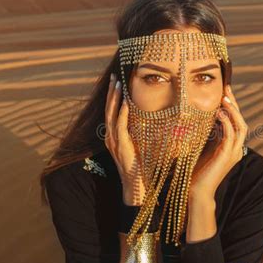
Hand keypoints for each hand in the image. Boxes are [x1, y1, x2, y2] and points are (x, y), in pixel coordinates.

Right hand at [104, 72, 145, 205]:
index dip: (114, 97)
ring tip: (117, 84)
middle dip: (111, 92)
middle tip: (114, 77)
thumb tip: (154, 120)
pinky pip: (120, 125)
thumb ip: (142, 133)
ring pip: (111, 114)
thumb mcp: (140, 145)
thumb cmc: (141, 167)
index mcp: (114, 136)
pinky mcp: (120, 145)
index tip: (117, 82)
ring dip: (115, 98)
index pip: (112, 111)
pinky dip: (122, 113)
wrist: (136, 186)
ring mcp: (114, 141)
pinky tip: (126, 102)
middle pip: (108, 109)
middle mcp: (111, 137)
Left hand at [190, 84, 248, 200]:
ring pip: (241, 126)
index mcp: (231, 146)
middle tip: (226, 88)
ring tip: (224, 98)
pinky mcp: (227, 156)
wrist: (195, 191)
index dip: (231, 105)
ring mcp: (234, 152)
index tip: (224, 90)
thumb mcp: (201, 146)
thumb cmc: (196, 170)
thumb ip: (206, 133)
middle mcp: (236, 148)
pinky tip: (218, 113)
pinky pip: (231, 135)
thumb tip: (200, 115)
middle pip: (241, 120)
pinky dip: (226, 122)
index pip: (235, 121)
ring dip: (233, 111)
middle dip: (234, 104)